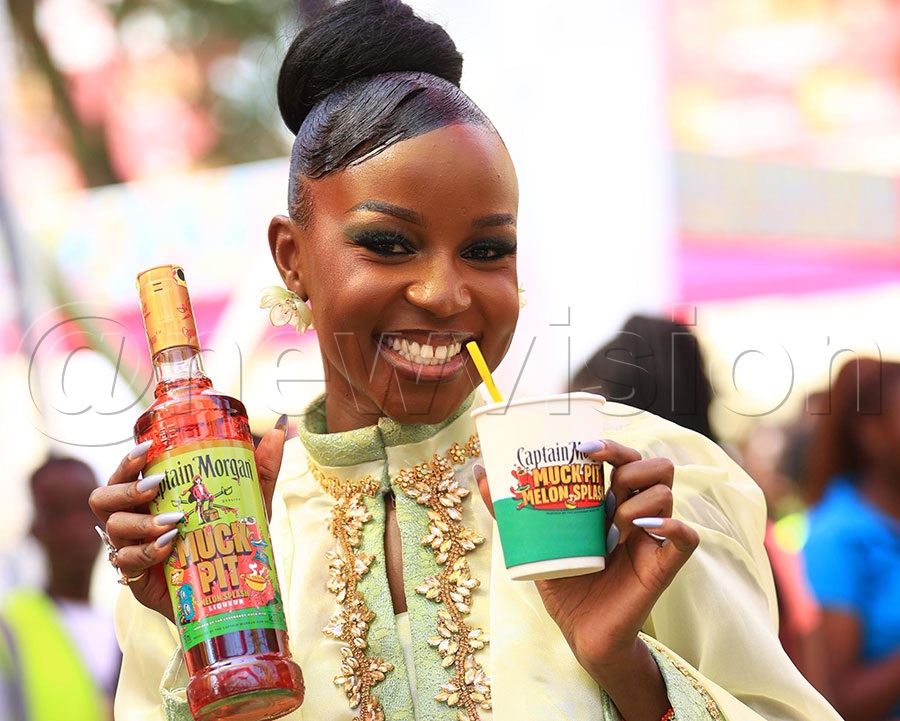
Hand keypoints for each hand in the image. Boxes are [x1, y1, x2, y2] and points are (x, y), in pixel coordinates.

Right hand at [88, 417, 287, 621]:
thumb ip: (261, 466)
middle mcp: (132, 519)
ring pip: (113, 528)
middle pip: (102, 498)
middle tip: (157, 486)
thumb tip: (280, 427)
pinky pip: (127, 562)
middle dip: (126, 488)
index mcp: (149, 497)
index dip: (127, 460)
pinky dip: (147, 551)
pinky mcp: (135, 579)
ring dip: (140, 522)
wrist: (230, 590)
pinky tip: (169, 545)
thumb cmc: (230, 537)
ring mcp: (130, 549)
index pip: (123, 473)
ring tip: (174, 521)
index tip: (147, 449)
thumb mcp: (249, 500)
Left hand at [476, 438, 698, 719]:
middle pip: (655, 465)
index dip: (611, 446)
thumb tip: (481, 472)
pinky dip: (672, 526)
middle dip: (630, 463)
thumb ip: (511, 509)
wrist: (580, 630)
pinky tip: (646, 531)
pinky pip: (687, 536)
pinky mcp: (664, 565)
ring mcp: (653, 537)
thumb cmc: (563, 580)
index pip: (624, 457)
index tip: (582, 450)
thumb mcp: (534, 540)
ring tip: (613, 524)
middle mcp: (636, 512)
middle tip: (602, 479)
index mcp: (610, 500)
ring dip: (639, 500)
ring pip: (667, 492)